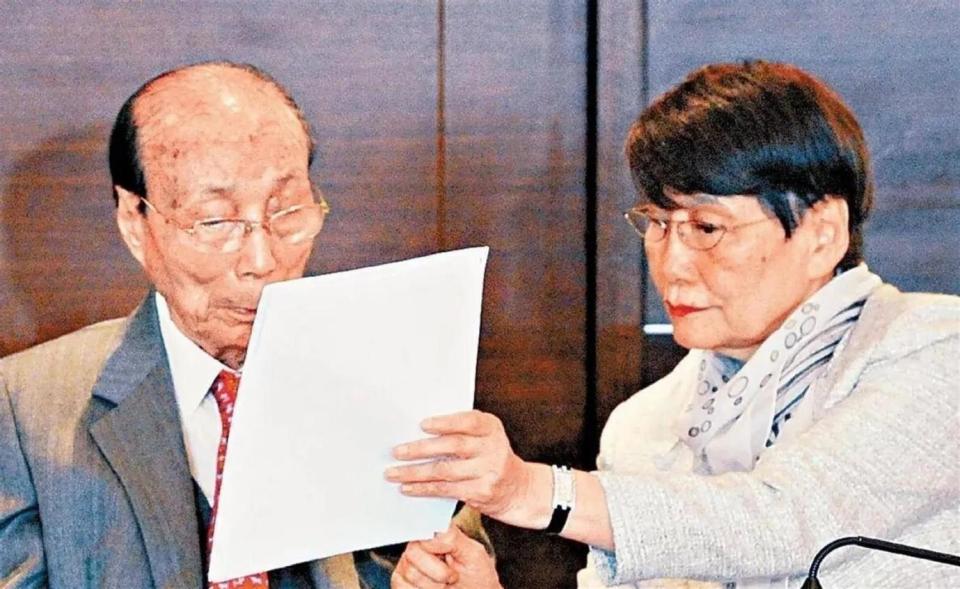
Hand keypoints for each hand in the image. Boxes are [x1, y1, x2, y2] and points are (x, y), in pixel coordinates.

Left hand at [386, 410, 551, 527]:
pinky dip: (424, 489)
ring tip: (393, 473)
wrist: (517, 489)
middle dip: (421, 449)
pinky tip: (408, 488)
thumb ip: (459, 432)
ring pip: (445, 471)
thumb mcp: (483, 438)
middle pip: (453, 446)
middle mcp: (493, 447)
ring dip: (415, 472)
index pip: (468, 421)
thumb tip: (415, 431)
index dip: (445, 423)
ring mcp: (489, 471)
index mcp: (491, 427)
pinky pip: (447, 490)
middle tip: (397, 451)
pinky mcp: (482, 492)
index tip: (422, 424)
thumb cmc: (489, 457)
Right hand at [391, 524, 501, 588]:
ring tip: (444, 586)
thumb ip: (454, 537)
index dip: (436, 546)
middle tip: (452, 577)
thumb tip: (433, 530)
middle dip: (438, 571)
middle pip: (413, 552)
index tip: (450, 556)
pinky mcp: (400, 583)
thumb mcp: (473, 555)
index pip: (423, 529)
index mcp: (436, 535)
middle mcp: (418, 547)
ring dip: (433, 586)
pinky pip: (401, 586)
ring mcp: (407, 566)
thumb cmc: (477, 580)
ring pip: (409, 572)